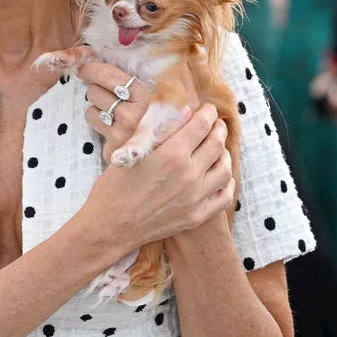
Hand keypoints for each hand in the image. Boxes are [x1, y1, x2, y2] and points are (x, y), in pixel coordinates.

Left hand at [78, 61, 198, 159]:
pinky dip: (98, 120)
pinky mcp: (113, 148)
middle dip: (96, 86)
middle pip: (94, 90)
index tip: (86, 66)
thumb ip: (171, 66)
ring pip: (91, 109)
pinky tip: (113, 121)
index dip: (92, 68)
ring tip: (113, 105)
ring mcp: (121, 133)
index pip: (107, 75)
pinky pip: (94, 125)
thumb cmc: (183, 116)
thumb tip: (151, 43)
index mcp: (146, 95)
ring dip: (97, 104)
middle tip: (102, 85)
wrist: (183, 155)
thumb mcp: (183, 87)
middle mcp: (132, 114)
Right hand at [79, 104, 235, 253]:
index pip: (202, 125)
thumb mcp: (130, 150)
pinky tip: (220, 175)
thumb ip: (158, 127)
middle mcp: (188, 175)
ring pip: (225, 168)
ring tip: (218, 148)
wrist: (110, 227)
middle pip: (217, 144)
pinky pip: (224, 197)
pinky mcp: (197, 216)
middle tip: (216, 124)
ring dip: (224, 154)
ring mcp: (195, 198)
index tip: (207, 110)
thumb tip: (184, 110)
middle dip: (218, 129)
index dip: (207, 113)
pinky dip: (227, 182)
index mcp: (171, 155)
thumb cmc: (114, 186)